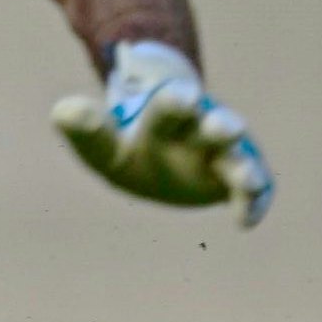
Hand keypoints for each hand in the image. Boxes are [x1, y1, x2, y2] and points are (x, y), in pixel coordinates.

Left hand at [54, 42, 273, 226]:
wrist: (162, 162)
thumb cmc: (131, 149)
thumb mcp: (102, 144)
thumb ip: (85, 129)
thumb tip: (65, 111)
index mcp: (167, 116)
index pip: (172, 106)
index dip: (177, 102)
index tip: (183, 98)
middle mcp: (202, 132)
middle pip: (215, 125)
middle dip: (219, 125)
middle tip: (220, 125)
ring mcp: (224, 158)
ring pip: (240, 158)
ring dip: (244, 167)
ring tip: (245, 179)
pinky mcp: (238, 184)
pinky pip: (256, 192)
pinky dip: (253, 204)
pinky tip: (243, 222)